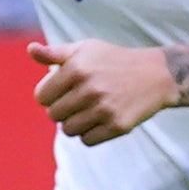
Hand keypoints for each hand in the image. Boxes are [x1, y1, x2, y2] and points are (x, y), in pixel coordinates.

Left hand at [30, 38, 182, 144]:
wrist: (157, 75)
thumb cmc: (115, 60)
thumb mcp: (86, 49)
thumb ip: (56, 52)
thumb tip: (31, 50)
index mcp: (76, 69)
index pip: (41, 97)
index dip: (50, 95)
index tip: (64, 91)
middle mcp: (88, 89)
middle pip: (53, 115)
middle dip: (62, 110)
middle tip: (79, 101)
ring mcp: (104, 109)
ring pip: (68, 130)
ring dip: (75, 123)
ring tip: (89, 111)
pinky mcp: (117, 126)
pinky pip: (87, 140)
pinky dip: (90, 133)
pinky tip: (101, 120)